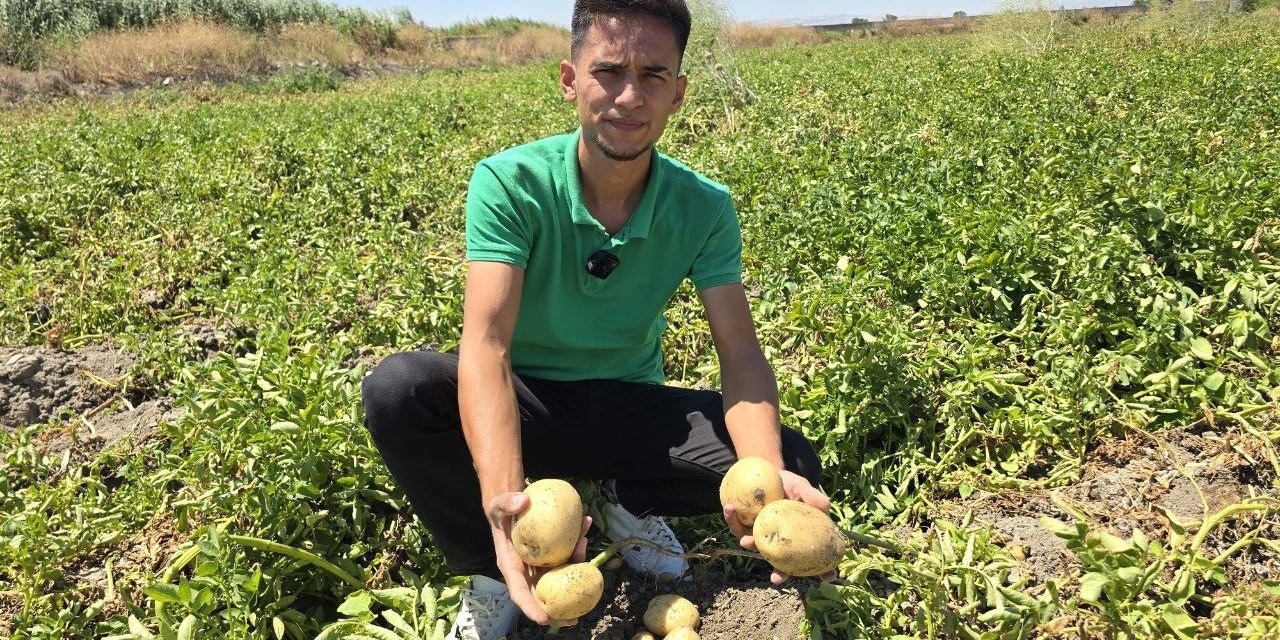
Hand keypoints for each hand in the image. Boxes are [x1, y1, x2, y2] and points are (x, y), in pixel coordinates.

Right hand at [486, 492, 590, 627]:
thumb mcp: (499, 506)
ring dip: (575, 570)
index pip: (519, 592)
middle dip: (557, 611)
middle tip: (575, 619)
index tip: (543, 618)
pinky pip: (566, 557)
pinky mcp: (551, 556)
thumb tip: (523, 501)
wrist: (510, 507)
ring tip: (588, 560)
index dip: (530, 607)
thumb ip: (507, 504)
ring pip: (559, 577)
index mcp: (510, 566)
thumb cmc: (502, 511)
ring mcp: (540, 566)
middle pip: (541, 596)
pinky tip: (585, 531)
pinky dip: (577, 547)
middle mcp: (526, 571)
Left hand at [723, 469, 834, 584]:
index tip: (827, 577)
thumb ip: (810, 495)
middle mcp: (783, 542)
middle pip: (786, 564)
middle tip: (776, 579)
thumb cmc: (789, 484)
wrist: (767, 473)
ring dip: (752, 547)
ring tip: (745, 541)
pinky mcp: (746, 526)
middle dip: (781, 574)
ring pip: (759, 549)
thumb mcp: (800, 486)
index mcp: (802, 536)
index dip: (825, 570)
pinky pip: (739, 527)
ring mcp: (764, 536)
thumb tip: (826, 504)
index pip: (818, 558)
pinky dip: (733, 520)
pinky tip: (730, 508)